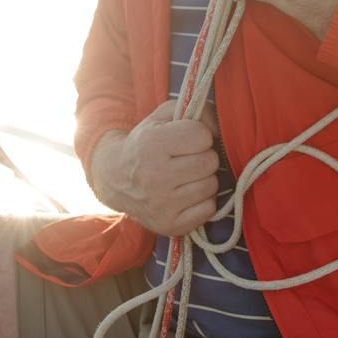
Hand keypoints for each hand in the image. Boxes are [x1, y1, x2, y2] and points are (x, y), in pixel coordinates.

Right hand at [89, 100, 217, 235]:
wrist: (116, 178)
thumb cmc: (147, 142)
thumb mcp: (164, 117)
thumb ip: (196, 111)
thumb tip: (220, 128)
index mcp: (151, 144)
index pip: (203, 136)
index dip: (200, 135)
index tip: (187, 139)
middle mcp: (154, 176)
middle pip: (210, 162)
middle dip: (204, 157)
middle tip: (187, 158)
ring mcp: (161, 205)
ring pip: (211, 186)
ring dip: (204, 179)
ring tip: (186, 176)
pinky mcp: (169, 225)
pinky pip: (208, 210)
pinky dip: (203, 201)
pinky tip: (187, 194)